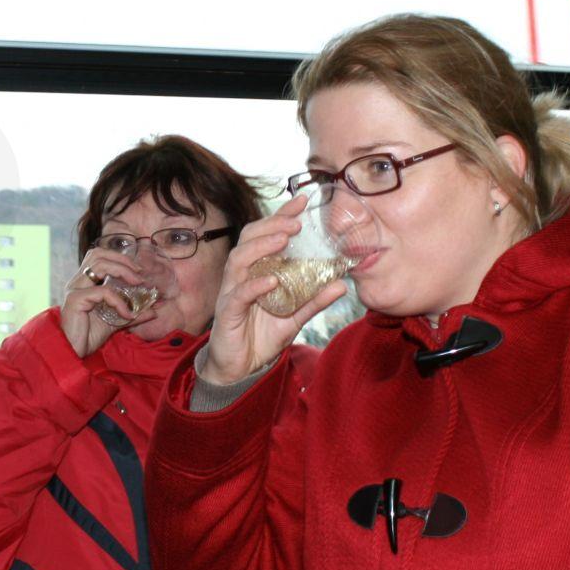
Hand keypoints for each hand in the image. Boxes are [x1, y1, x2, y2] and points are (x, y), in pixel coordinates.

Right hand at [59, 249, 152, 357]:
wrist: (73, 352)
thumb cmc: (88, 336)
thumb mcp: (115, 322)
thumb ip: (132, 314)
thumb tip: (153, 310)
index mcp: (84, 283)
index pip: (100, 257)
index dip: (120, 259)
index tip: (138, 272)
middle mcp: (77, 281)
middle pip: (98, 254)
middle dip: (123, 260)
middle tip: (139, 274)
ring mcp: (75, 288)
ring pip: (100, 264)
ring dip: (123, 271)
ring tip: (137, 284)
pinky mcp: (76, 299)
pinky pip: (103, 292)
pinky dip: (120, 301)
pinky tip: (127, 314)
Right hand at [203, 193, 345, 385]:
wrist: (240, 369)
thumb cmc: (263, 336)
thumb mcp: (295, 316)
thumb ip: (315, 300)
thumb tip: (342, 283)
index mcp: (258, 269)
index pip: (267, 234)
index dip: (282, 216)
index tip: (303, 200)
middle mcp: (243, 275)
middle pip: (249, 238)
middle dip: (271, 225)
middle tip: (296, 221)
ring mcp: (232, 292)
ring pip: (239, 260)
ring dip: (261, 247)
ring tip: (283, 240)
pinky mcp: (227, 312)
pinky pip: (238, 294)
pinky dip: (254, 285)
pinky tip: (271, 281)